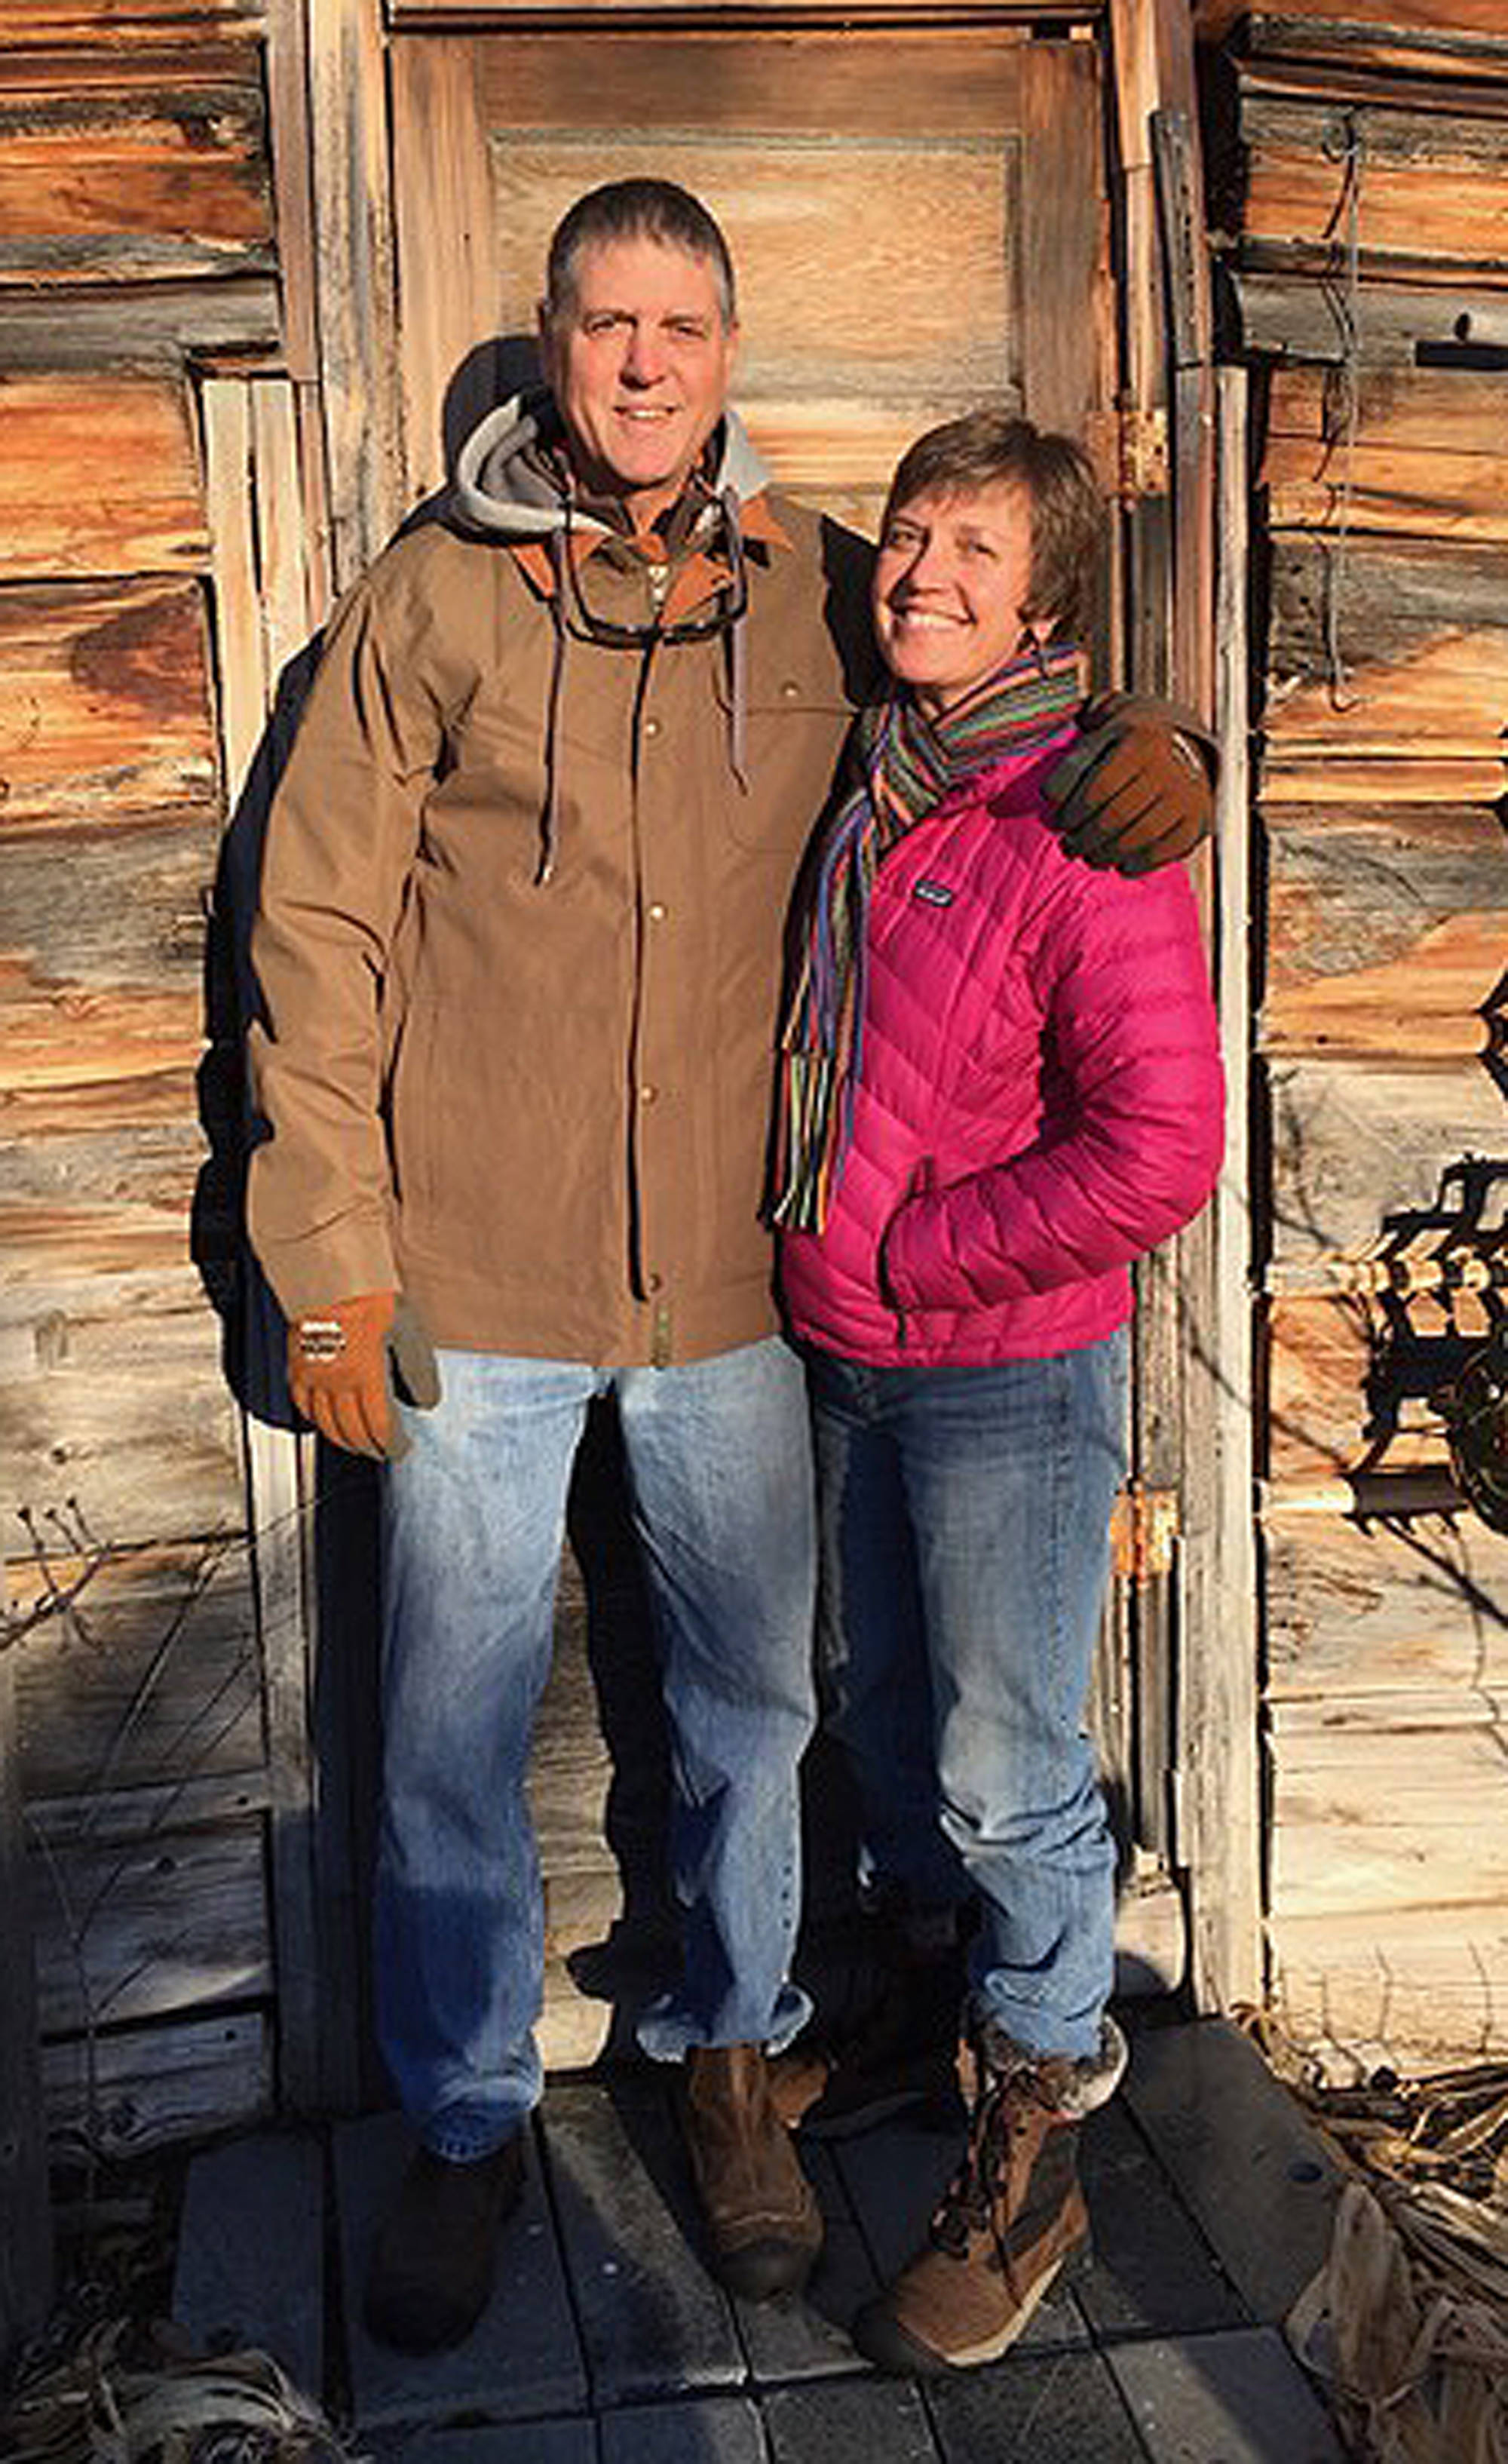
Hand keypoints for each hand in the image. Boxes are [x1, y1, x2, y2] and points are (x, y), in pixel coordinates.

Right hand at [287, 1291, 439, 1458]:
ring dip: (342, 1439)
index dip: (392, 1444)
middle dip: (369, 1447)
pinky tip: (322, 1420)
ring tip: (355, 1444)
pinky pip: (302, 1403)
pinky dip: (314, 1419)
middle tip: (380, 1452)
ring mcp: (314, 1376)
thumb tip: (426, 1401)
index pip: (380, 1427)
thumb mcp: (407, 1332)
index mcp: (366, 1377)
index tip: (401, 1449)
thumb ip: (418, 1371)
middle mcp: (337, 1383)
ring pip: (325, 1423)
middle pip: (352, 1431)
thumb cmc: (369, 1297)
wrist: (329, 1274)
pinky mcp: (297, 1364)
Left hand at [1044, 716, 1213, 874]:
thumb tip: (1049, 798)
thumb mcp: (1098, 740)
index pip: (1098, 789)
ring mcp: (1189, 795)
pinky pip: (1167, 851)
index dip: (1073, 813)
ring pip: (1139, 838)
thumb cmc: (1127, 744)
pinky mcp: (1200, 819)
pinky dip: (1140, 864)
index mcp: (1142, 742)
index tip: (1059, 824)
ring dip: (1107, 855)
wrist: (1180, 740)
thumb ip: (1072, 766)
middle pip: (1116, 818)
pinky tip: (1121, 865)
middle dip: (1085, 839)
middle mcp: (1170, 768)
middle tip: (1070, 847)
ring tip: (1091, 857)